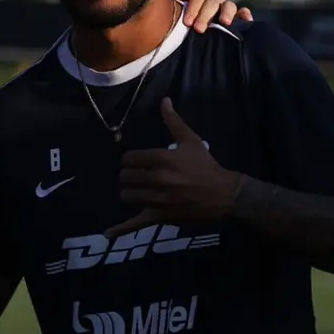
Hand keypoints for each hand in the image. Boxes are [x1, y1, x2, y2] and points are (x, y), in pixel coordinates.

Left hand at [106, 98, 241, 237]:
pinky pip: (137, 224)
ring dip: (129, 192)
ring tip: (135, 189)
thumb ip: (174, 122)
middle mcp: (159, 180)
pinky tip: (108, 233)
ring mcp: (159, 200)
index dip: (129, 159)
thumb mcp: (191, 141)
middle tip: (135, 175)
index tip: (134, 161)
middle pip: (126, 177)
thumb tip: (164, 100)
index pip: (131, 158)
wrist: (224, 195)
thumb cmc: (206, 166)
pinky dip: (122, 229)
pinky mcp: (161, 217)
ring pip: (128, 196)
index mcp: (164, 159)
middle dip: (128, 175)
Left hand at [171, 0, 253, 32]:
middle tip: (198, 29)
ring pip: (229, 5)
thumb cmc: (184, 22)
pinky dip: (245, 15)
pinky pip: (243, 12)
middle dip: (205, 15)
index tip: (187, 22)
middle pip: (213, 1)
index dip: (194, 6)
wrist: (192, 37)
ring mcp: (227, 7)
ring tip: (224, 22)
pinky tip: (246, 21)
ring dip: (226, 13)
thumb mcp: (176, 11)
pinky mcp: (238, 16)